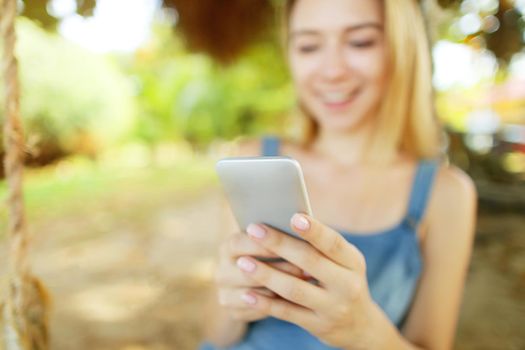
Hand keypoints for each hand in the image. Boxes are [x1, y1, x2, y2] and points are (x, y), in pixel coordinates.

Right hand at [215, 231, 308, 322]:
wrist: (257, 285)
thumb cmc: (271, 253)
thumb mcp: (270, 242)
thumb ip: (278, 234)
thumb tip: (301, 222)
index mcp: (228, 247)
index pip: (239, 243)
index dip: (262, 244)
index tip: (288, 243)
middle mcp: (222, 271)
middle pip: (245, 271)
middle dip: (278, 269)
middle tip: (307, 268)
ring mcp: (225, 293)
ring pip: (253, 294)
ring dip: (280, 289)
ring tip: (307, 284)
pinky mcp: (234, 312)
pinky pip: (256, 311)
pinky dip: (277, 307)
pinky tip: (298, 301)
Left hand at [235, 214, 378, 348]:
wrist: (359, 325)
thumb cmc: (341, 280)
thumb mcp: (343, 262)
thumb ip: (320, 245)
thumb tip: (283, 219)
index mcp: (353, 261)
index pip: (333, 243)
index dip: (314, 231)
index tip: (293, 217)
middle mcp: (347, 285)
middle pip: (310, 262)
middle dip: (279, 244)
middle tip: (254, 230)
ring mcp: (333, 308)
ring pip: (294, 289)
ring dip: (266, 275)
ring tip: (243, 263)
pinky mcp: (318, 326)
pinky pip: (287, 313)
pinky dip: (265, 303)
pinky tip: (247, 293)